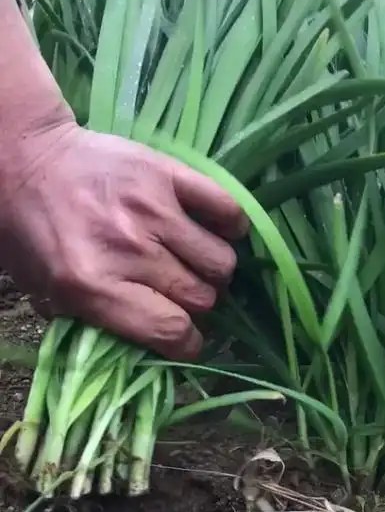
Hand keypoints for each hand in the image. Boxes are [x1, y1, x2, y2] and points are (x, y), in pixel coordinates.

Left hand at [0, 120, 247, 358]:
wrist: (24, 163)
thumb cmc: (33, 235)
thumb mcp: (46, 294)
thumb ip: (97, 324)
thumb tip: (153, 349)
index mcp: (92, 286)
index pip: (171, 329)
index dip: (187, 343)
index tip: (186, 340)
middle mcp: (128, 249)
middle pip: (200, 297)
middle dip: (196, 305)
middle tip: (182, 294)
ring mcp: (152, 209)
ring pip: (220, 261)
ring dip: (213, 271)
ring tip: (196, 263)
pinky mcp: (167, 174)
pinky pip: (226, 208)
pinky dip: (232, 225)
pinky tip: (216, 231)